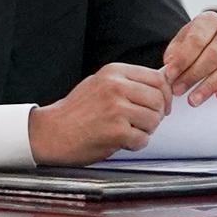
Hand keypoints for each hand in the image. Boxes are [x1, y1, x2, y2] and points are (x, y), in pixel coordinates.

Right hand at [28, 61, 169, 165]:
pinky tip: (121, 141)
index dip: (164, 95)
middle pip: (158, 100)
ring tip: (127, 131)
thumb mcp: (100, 84)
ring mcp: (116, 108)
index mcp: (114, 72)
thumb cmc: (76, 112)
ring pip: (153, 120)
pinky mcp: (115, 131)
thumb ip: (128, 82)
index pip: (157, 78)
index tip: (161, 106)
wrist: (52, 132)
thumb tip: (162, 81)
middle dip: (155, 115)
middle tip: (141, 123)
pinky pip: (142, 139)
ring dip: (145, 131)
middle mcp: (116, 86)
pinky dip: (135, 144)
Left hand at [159, 11, 216, 103]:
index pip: (196, 40)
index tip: (170, 75)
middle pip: (213, 55)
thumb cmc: (195, 43)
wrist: (214, 44)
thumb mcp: (181, 41)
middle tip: (179, 90)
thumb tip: (170, 69)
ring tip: (194, 99)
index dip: (182, 59)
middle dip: (193, 75)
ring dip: (210, 86)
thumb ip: (174, 53)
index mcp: (209, 20)